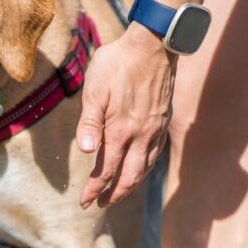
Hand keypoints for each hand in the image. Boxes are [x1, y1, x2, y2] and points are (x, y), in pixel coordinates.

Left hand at [76, 23, 176, 208]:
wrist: (154, 43)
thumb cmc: (118, 63)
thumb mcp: (95, 90)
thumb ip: (89, 123)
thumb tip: (85, 151)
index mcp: (120, 130)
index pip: (106, 170)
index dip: (94, 189)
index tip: (84, 202)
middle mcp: (141, 135)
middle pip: (128, 177)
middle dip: (112, 195)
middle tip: (99, 204)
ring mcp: (155, 129)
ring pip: (144, 169)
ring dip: (130, 186)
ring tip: (117, 193)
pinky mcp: (163, 121)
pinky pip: (154, 154)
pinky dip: (144, 169)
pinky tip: (139, 169)